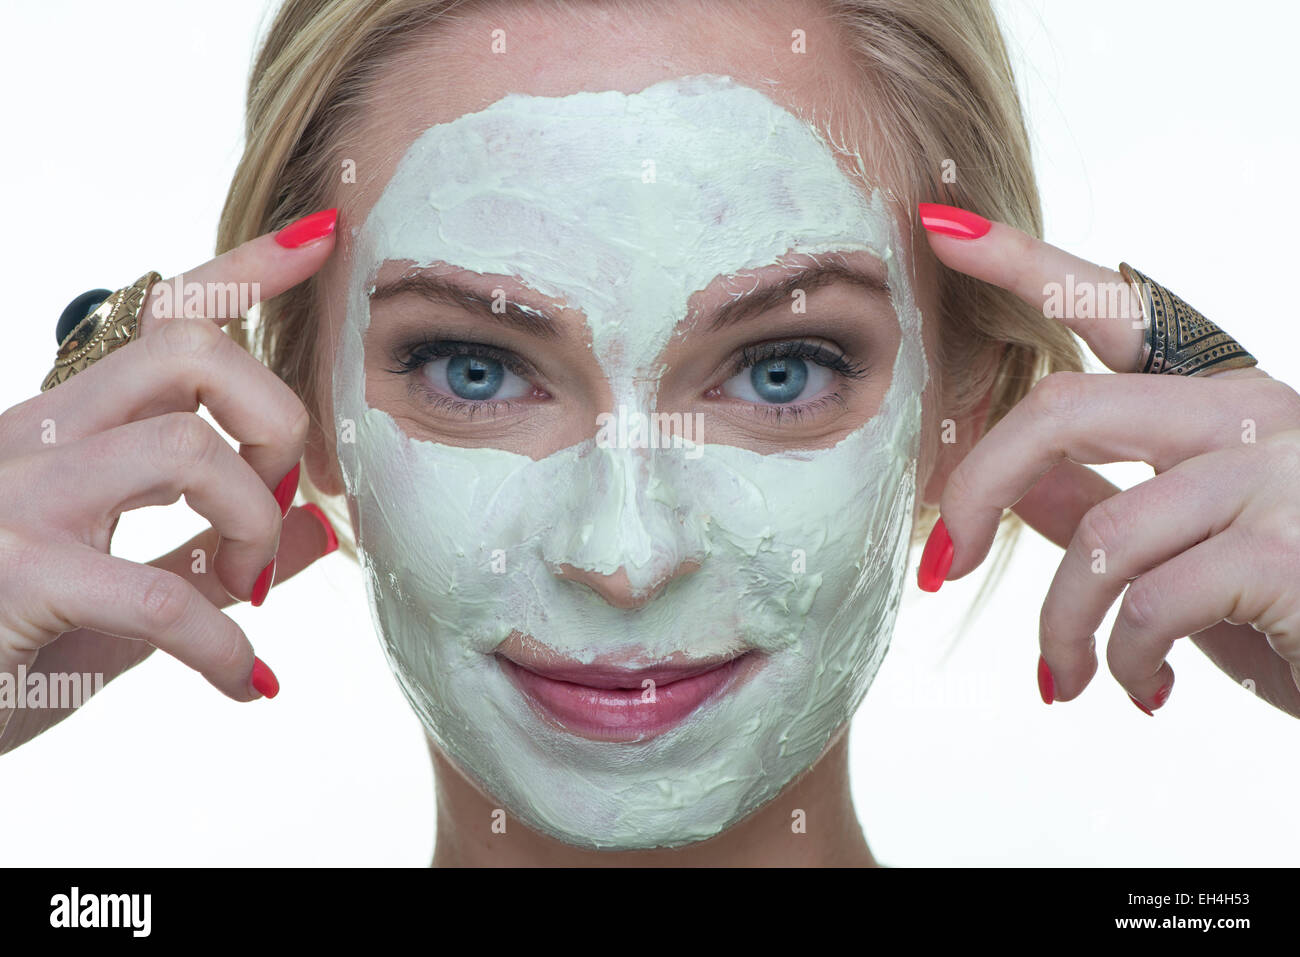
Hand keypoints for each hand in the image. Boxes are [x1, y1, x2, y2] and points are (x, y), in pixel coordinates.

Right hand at [0, 208, 341, 752]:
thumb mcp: (123, 600)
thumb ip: (216, 561)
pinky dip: (223, 645)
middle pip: (189, 353)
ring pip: (188, 447)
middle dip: (274, 417)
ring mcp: (19, 501)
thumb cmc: (2, 653)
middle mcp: (34, 442)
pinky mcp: (16, 576)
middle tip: (279, 497)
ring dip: (252, 521)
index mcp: (59, 434)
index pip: (156, 321)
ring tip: (244, 585)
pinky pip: (160, 595)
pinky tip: (240, 680)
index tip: (319, 237)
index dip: (243, 271)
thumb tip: (319, 531)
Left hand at [916, 202, 1299, 718]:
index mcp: (1229, 402)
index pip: (1116, 307)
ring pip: (1099, 534)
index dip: (1024, 263)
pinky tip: (1140, 690)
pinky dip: (1119, 660)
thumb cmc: (1298, 617)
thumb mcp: (1190, 555)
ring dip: (1059, 626)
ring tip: (1065, 678)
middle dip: (975, 490)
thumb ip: (1106, 504)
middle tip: (940, 564)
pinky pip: (1147, 605)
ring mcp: (1282, 473)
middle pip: (1064, 408)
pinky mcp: (1289, 551)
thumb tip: (1014, 480)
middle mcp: (1260, 412)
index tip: (941, 228)